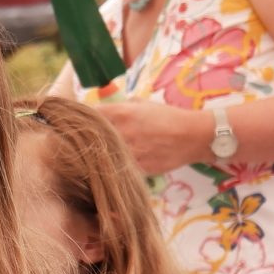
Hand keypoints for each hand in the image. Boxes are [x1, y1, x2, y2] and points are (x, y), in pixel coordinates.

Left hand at [90, 97, 210, 173]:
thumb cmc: (170, 116)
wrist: (195, 136)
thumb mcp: (144, 104)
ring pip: (103, 156)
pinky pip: (119, 169)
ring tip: (99, 155)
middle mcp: (122, 132)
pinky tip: (115, 166)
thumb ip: (122, 106)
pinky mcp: (137, 168)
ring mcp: (129, 152)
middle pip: (91, 137)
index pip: (88, 115)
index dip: (82, 119)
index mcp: (121, 113)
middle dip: (87, 139)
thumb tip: (106, 109)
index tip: (78, 122)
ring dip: (99, 155)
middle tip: (84, 141)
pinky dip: (116, 167)